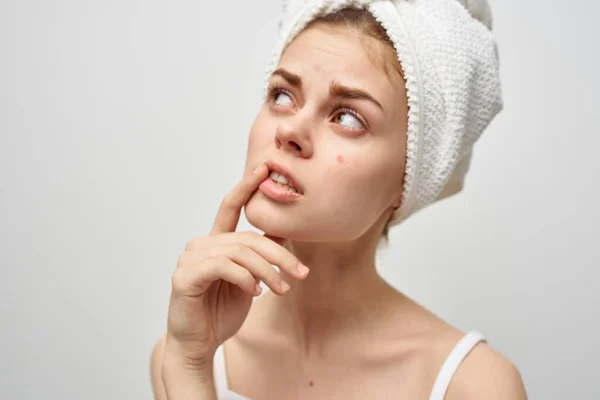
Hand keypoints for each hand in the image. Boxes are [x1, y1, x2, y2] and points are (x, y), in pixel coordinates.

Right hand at [164, 163, 309, 368]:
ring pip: (240, 252)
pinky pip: (223, 267)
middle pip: (248, 238)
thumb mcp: (250, 280)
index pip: (230, 207)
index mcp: (214, 242)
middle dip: (279, 256)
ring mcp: (189, 259)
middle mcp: (200, 245)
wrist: (199, 345)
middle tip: (300, 273)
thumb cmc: (221, 312)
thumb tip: (282, 232)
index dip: (246, 186)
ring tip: (281, 289)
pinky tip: (255, 292)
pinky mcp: (184, 276)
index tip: (264, 168)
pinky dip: (245, 278)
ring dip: (267, 271)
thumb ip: (260, 256)